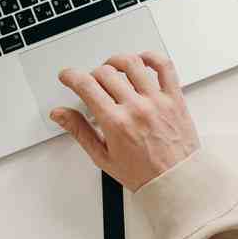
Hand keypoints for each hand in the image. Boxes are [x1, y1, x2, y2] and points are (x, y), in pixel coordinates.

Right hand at [50, 52, 199, 191]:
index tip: (67, 76)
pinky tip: (142, 61)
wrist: (177, 182)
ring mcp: (157, 101)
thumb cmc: (143, 174)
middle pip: (105, 73)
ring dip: (116, 61)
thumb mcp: (103, 157)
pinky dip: (152, 57)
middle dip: (92, 75)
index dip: (71, 76)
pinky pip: (165, 67)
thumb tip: (60, 114)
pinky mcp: (174, 98)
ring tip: (112, 68)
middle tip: (91, 84)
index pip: (86, 86)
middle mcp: (136, 108)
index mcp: (116, 123)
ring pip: (132, 63)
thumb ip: (79, 131)